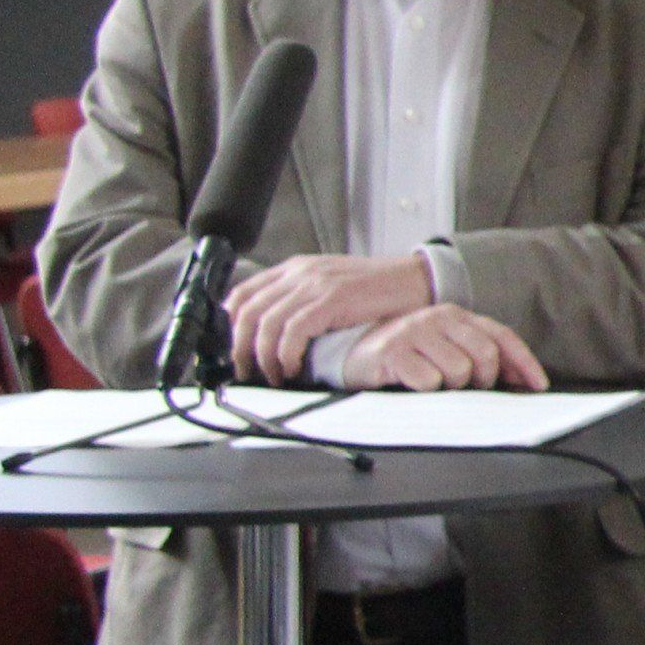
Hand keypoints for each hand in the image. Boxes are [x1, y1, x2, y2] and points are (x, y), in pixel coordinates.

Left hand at [230, 253, 436, 380]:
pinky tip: (294, 368)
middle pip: (246, 311)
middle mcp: (299, 272)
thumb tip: (274, 332)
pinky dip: (288, 354)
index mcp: (295, 268)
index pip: (242, 293)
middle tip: (246, 371)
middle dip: (239, 347)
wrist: (416, 279)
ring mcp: (315, 284)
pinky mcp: (332, 299)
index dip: (229, 325)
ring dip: (263, 357)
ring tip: (272, 376)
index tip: (232, 350)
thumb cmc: (377, 290)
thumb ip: (302, 300)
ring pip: (266, 323)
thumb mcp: (330, 287)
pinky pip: (294, 331)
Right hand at [335, 307, 546, 392]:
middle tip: (469, 388)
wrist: (353, 353)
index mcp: (456, 316)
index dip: (524, 362)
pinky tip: (412, 383)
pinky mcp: (393, 351)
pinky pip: (428, 381)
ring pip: (459, 370)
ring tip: (433, 382)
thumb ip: (476, 354)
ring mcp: (415, 332)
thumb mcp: (443, 347)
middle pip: (485, 354)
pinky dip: (426, 390)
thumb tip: (517, 378)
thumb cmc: (405, 354)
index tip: (538, 385)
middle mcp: (438, 318)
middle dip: (484, 379)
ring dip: (452, 386)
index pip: (501, 336)